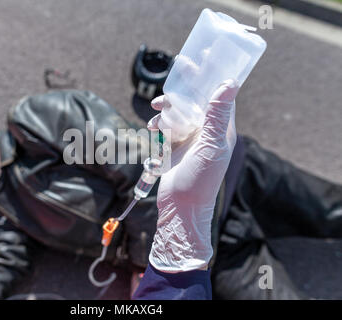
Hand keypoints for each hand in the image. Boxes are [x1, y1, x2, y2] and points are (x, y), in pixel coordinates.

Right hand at [147, 79, 238, 271]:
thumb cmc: (200, 181)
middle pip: (197, 98)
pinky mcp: (174, 145)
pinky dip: (159, 123)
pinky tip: (153, 128)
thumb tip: (229, 83)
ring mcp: (190, 138)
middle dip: (187, 85)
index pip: (220, 94)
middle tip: (180, 67)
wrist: (181, 207)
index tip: (207, 56)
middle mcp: (207, 130)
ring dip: (168, 106)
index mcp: (221, 128)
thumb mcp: (211, 147)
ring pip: (179, 110)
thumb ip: (217, 116)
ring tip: (157, 109)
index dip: (214, 74)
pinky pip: (166, 125)